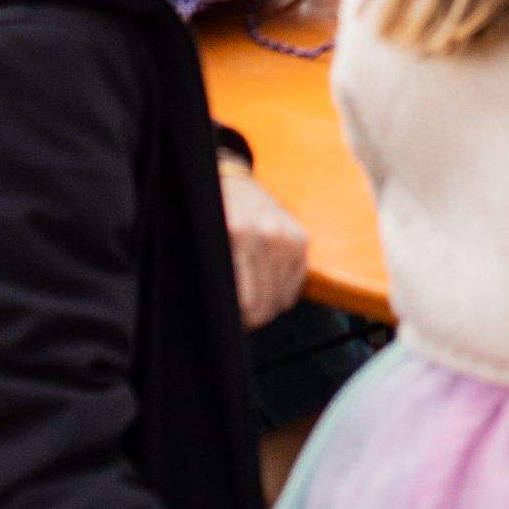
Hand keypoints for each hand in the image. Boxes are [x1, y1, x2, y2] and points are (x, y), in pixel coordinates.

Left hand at [220, 161, 308, 329]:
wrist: (236, 183)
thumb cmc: (215, 216)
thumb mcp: (207, 239)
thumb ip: (215, 273)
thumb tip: (222, 312)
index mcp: (240, 234)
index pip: (245, 299)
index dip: (237, 320)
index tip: (231, 325)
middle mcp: (268, 233)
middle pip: (266, 300)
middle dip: (254, 318)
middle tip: (243, 324)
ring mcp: (288, 234)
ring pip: (282, 294)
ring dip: (269, 308)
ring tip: (255, 311)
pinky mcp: (301, 236)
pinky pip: (297, 280)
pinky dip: (285, 293)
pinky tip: (273, 296)